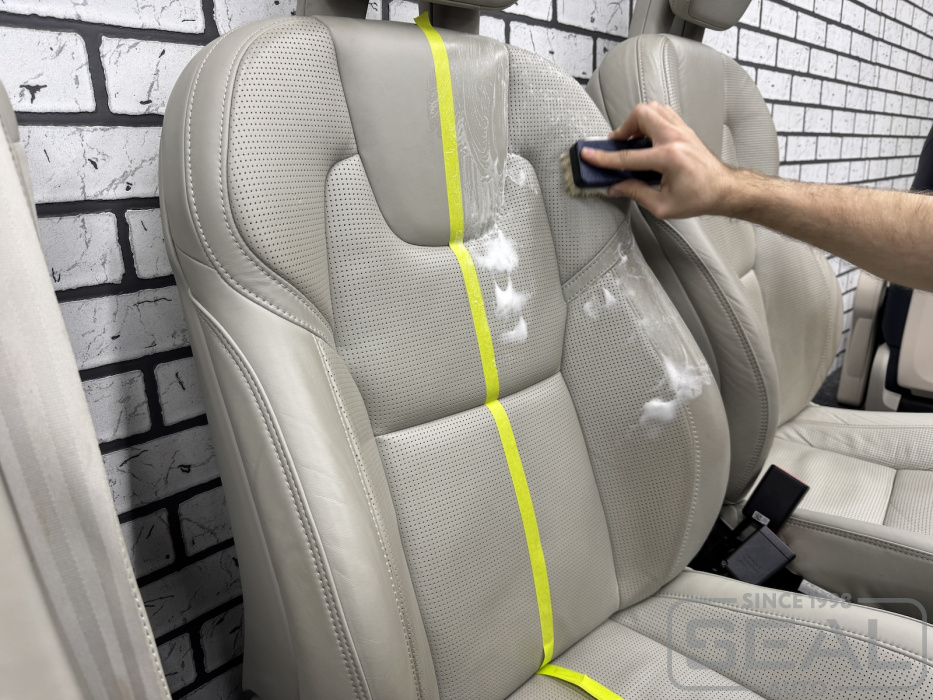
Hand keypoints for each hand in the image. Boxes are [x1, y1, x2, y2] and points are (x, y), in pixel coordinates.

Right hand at [580, 101, 735, 218]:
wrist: (723, 189)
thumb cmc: (699, 197)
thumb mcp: (663, 205)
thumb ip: (636, 193)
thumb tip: (616, 187)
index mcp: (669, 158)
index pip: (628, 156)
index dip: (604, 158)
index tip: (588, 154)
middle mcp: (675, 138)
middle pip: (641, 115)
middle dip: (624, 129)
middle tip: (619, 144)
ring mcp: (681, 130)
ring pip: (652, 108)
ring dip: (637, 122)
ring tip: (633, 140)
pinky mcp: (684, 129)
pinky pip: (662, 113)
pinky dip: (650, 121)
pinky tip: (647, 138)